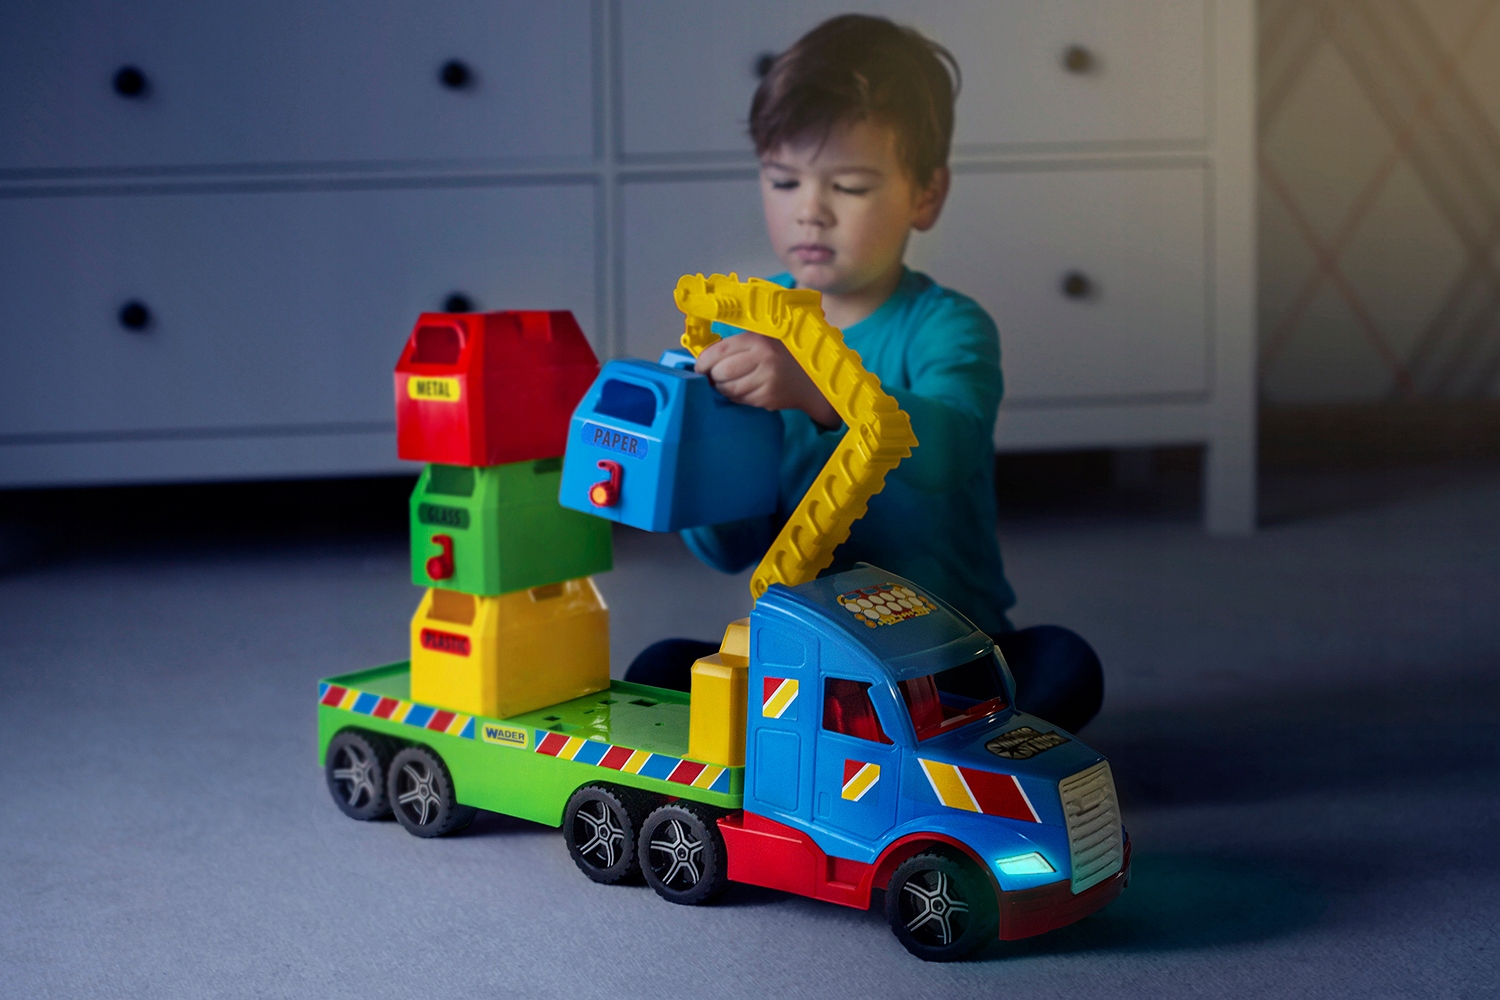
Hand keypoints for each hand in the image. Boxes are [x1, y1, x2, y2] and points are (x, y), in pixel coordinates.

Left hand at [695, 333, 840, 428]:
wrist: (816, 376)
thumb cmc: (785, 353)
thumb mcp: (764, 338)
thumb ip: (738, 345)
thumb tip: (704, 359)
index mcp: (757, 339)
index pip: (718, 352)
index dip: (703, 362)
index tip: (700, 367)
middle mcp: (762, 359)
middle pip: (720, 373)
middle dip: (712, 377)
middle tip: (712, 377)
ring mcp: (766, 381)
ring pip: (728, 390)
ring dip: (722, 389)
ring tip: (727, 383)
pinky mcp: (769, 398)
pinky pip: (741, 400)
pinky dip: (736, 397)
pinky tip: (743, 390)